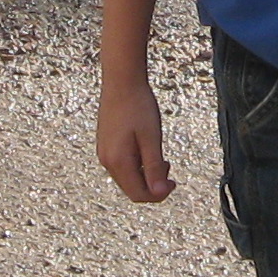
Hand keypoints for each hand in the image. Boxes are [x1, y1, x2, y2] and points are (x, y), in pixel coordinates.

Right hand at [99, 80, 174, 202]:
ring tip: (160, 157)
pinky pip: (123, 166)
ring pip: (128, 178)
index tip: (173, 182)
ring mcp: (104, 153)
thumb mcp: (152, 138)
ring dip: (146, 174)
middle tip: (168, 166)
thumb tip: (159, 192)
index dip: (158, 195)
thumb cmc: (138, 106)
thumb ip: (155, 167)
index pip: (138, 194)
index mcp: (118, 161)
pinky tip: (147, 150)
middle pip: (132, 189)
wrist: (121, 81)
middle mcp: (107, 161)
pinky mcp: (106, 145)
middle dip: (153, 185)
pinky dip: (137, 165)